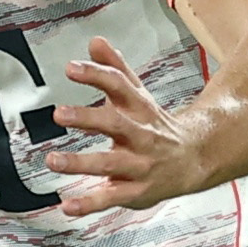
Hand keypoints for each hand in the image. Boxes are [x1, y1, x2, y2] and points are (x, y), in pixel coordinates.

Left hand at [45, 37, 204, 216]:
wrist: (194, 160)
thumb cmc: (155, 125)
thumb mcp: (138, 96)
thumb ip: (115, 69)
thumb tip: (96, 41)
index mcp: (139, 109)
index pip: (119, 86)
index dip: (96, 75)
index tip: (70, 68)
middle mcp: (141, 136)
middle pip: (116, 124)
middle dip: (88, 118)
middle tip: (58, 113)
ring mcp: (140, 165)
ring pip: (111, 164)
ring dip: (81, 163)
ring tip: (53, 160)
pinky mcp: (137, 191)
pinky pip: (112, 198)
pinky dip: (90, 203)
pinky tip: (68, 205)